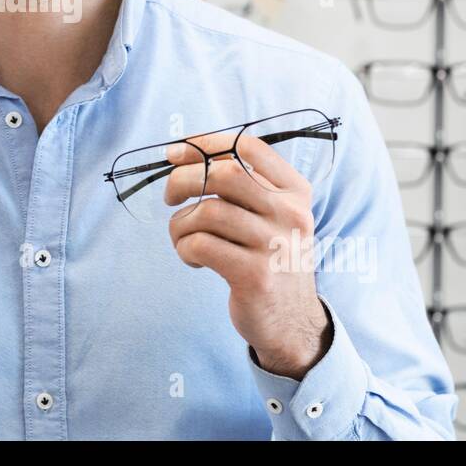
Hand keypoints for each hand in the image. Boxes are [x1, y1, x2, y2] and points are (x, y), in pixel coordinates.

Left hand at [163, 135, 331, 379]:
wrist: (293, 322)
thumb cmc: (268, 259)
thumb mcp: (272, 216)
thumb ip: (243, 186)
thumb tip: (183, 154)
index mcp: (295, 191)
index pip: (248, 146)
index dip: (204, 143)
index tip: (175, 154)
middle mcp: (290, 213)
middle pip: (223, 174)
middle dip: (183, 180)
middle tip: (170, 197)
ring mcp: (274, 245)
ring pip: (206, 212)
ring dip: (179, 224)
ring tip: (183, 239)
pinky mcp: (254, 276)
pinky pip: (200, 245)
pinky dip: (185, 249)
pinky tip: (193, 259)